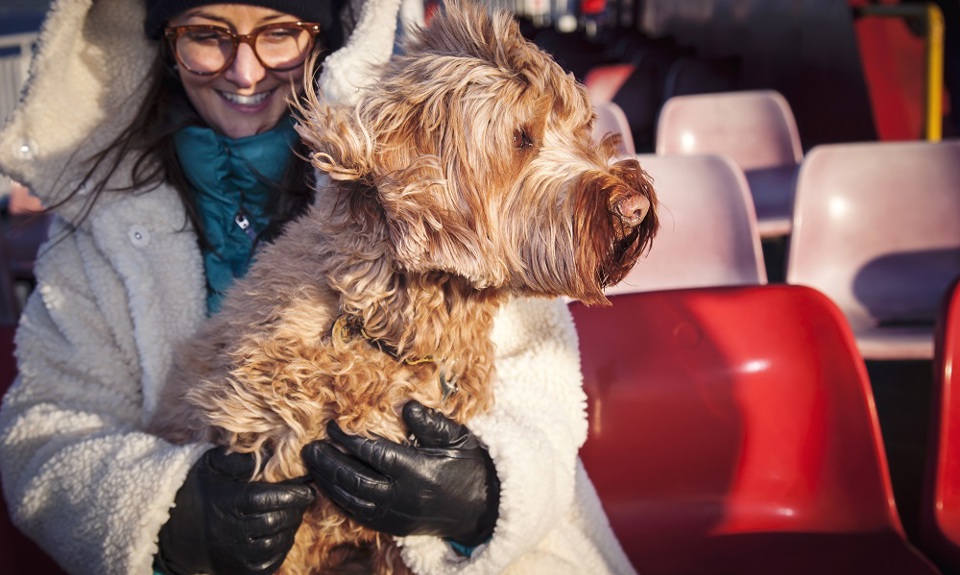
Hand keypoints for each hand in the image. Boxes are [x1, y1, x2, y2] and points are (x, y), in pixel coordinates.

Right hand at [157, 447, 315, 574]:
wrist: (166, 528)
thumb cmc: (193, 489)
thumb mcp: (212, 464)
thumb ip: (242, 459)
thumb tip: (272, 453)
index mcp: (233, 502)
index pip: (277, 498)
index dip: (297, 493)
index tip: (309, 486)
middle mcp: (237, 531)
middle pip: (281, 519)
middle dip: (296, 508)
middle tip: (302, 498)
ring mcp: (238, 554)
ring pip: (280, 541)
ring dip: (290, 527)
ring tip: (290, 514)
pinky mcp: (239, 570)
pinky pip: (271, 560)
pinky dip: (281, 546)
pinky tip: (279, 533)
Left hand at [302, 401, 499, 546]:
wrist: (482, 508)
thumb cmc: (469, 466)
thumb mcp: (457, 438)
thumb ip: (430, 423)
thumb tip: (406, 404)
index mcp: (417, 471)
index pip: (373, 453)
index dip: (349, 440)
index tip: (332, 426)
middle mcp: (402, 496)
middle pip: (355, 479)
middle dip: (329, 463)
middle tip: (310, 447)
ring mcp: (396, 515)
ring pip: (352, 500)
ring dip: (329, 482)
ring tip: (313, 465)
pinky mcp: (393, 527)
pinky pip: (359, 516)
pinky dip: (340, 501)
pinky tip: (328, 487)